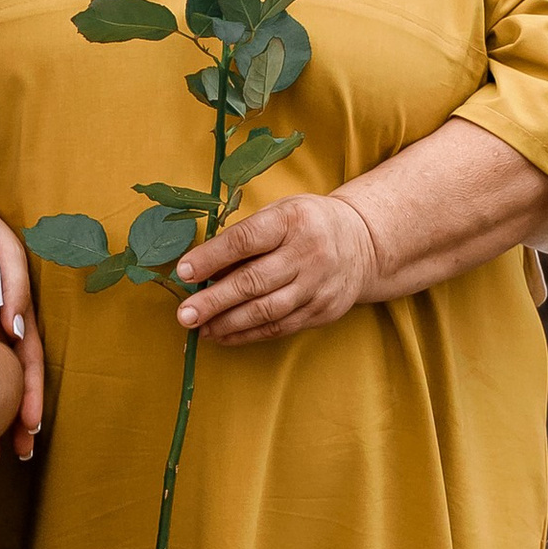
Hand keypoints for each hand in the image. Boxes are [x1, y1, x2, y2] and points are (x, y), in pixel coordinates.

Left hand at [0, 209, 45, 459]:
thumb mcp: (9, 257)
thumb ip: (16, 292)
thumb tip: (16, 331)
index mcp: (17, 317)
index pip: (30, 363)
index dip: (30, 395)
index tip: (30, 425)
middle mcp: (0, 331)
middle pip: (9, 381)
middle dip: (12, 418)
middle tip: (11, 453)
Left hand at [174, 193, 379, 347]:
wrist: (364, 244)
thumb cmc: (307, 224)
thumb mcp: (280, 213)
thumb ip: (244, 237)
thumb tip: (202, 268)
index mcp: (292, 221)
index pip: (246, 240)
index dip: (212, 257)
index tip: (183, 271)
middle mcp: (308, 254)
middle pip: (253, 281)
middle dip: (214, 301)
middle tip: (184, 314)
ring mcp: (317, 286)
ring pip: (266, 311)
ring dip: (228, 323)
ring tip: (199, 329)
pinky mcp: (322, 311)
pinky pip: (279, 327)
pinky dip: (248, 334)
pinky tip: (224, 335)